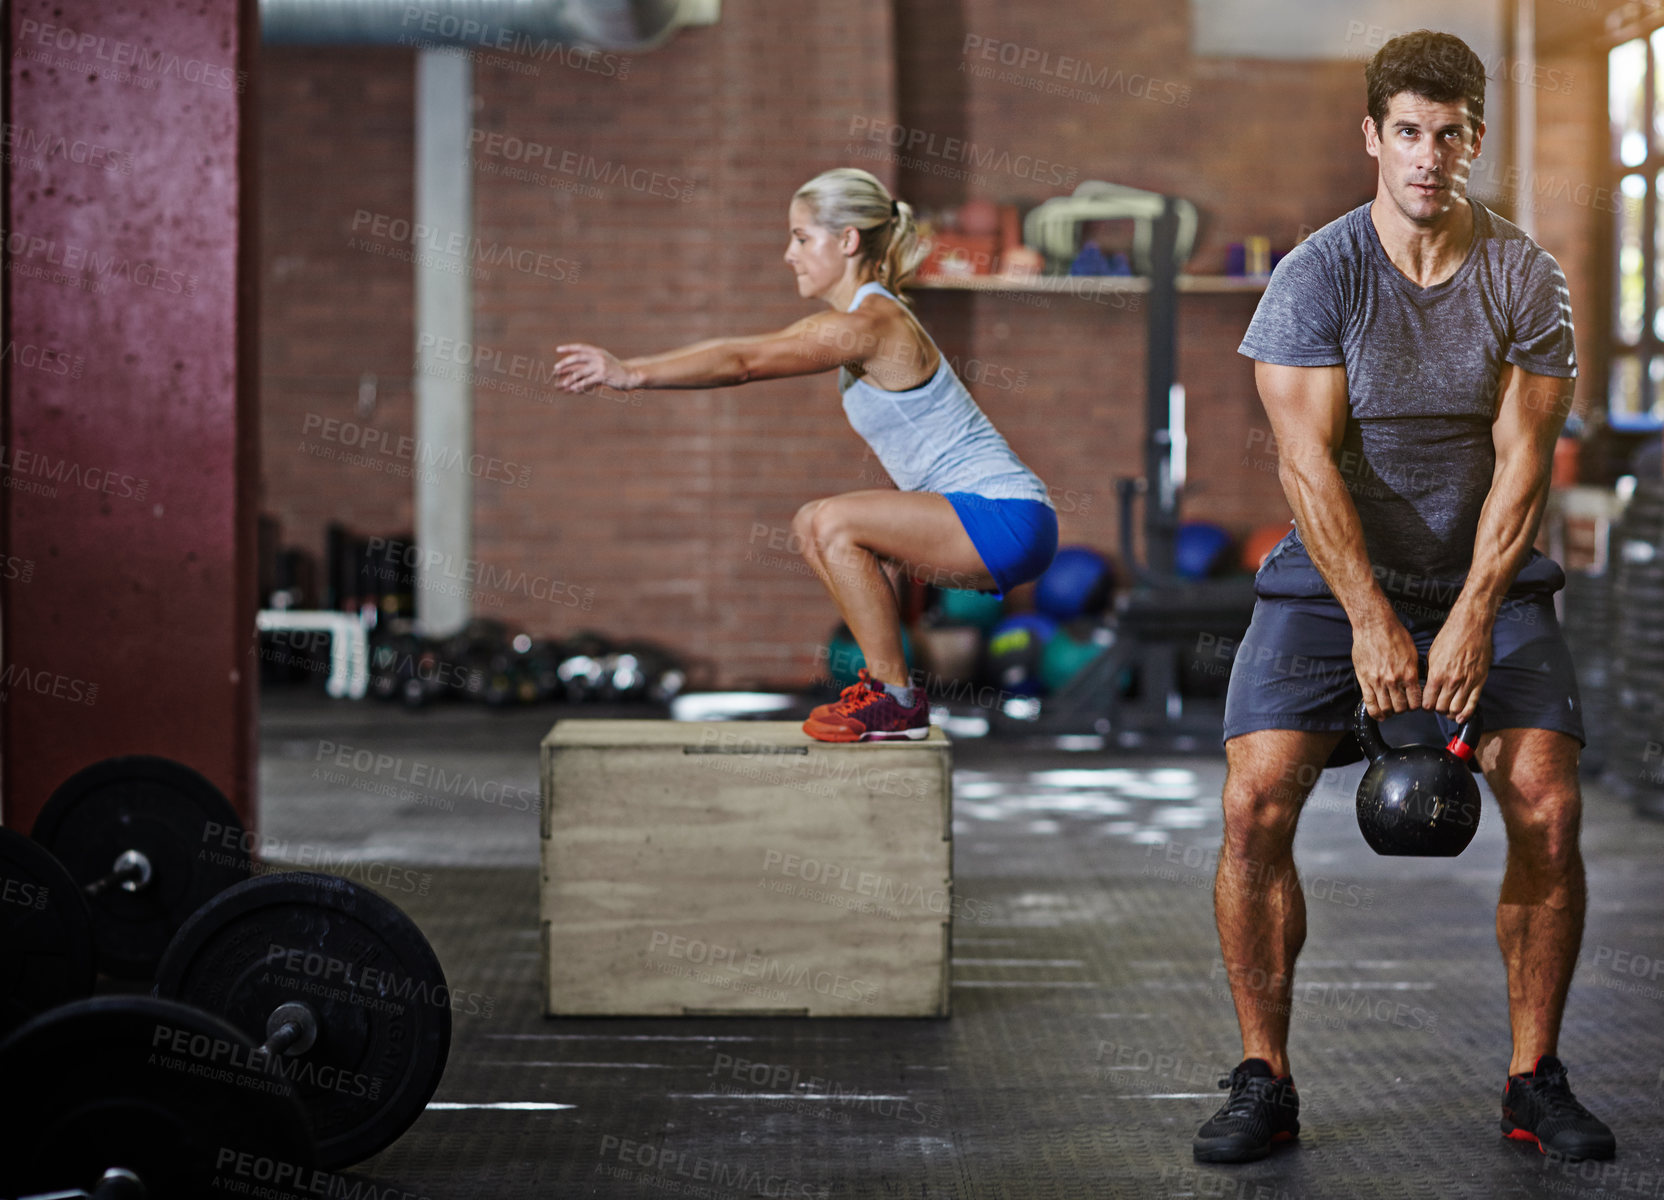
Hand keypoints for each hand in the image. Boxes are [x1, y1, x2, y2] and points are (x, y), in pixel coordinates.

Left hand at [555, 343, 635, 392]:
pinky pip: (588, 381)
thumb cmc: (614, 370)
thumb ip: (591, 363)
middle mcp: (598, 357)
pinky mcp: (603, 376)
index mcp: (597, 351)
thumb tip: (574, 369)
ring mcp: (601, 366)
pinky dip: (579, 386)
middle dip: (565, 364)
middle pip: (577, 358)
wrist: (630, 375)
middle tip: (555, 369)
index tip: (558, 349)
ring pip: (580, 372)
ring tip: (562, 385)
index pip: (580, 347)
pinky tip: (573, 390)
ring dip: (570, 379)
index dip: (569, 348)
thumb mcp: (603, 362)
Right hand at [1352, 613, 1421, 717]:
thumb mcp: (1412, 653)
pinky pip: (1369, 702)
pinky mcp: (1364, 679)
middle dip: (1402, 710)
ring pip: (1385, 708)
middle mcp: (1394, 680)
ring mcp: (1378, 681)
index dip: (1415, 706)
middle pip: (1400, 708)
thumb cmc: (1394, 634)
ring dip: (1389, 712)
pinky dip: (1374, 712)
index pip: (1415, 702)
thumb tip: (1414, 684)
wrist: (1374, 625)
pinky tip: (1378, 715)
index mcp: (1409, 674)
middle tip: (1401, 707)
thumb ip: (1413, 671)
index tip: (1413, 705)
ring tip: (1390, 710)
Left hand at [1423, 608, 1491, 724]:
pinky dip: (1466, 714)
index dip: (1425, 707)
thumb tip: (1427, 687)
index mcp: (1437, 675)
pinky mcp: (1479, 681)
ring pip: (1457, 709)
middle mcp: (1452, 681)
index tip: (1426, 706)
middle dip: (1437, 710)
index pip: (1428, 702)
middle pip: (1442, 708)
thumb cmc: (1450, 637)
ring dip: (1451, 714)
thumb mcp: (1431, 655)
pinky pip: (1473, 703)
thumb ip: (1430, 673)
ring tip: (1448, 712)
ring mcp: (1467, 682)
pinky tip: (1461, 718)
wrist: (1470, 627)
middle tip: (1437, 708)